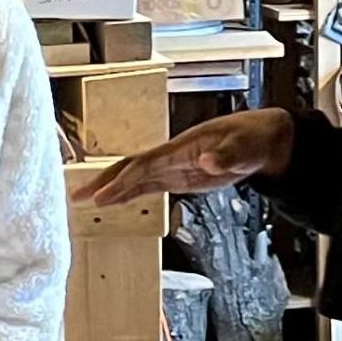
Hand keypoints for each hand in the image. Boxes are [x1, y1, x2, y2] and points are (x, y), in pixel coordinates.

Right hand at [70, 108, 293, 205]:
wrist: (263, 139)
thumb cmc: (254, 140)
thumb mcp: (246, 149)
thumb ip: (228, 156)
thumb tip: (208, 163)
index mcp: (182, 149)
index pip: (145, 166)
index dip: (123, 180)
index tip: (102, 195)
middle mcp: (172, 157)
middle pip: (131, 168)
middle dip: (105, 181)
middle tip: (78, 196)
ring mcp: (174, 166)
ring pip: (135, 177)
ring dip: (111, 188)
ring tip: (85, 201)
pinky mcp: (180, 176)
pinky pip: (149, 185)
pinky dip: (129, 192)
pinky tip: (115, 200)